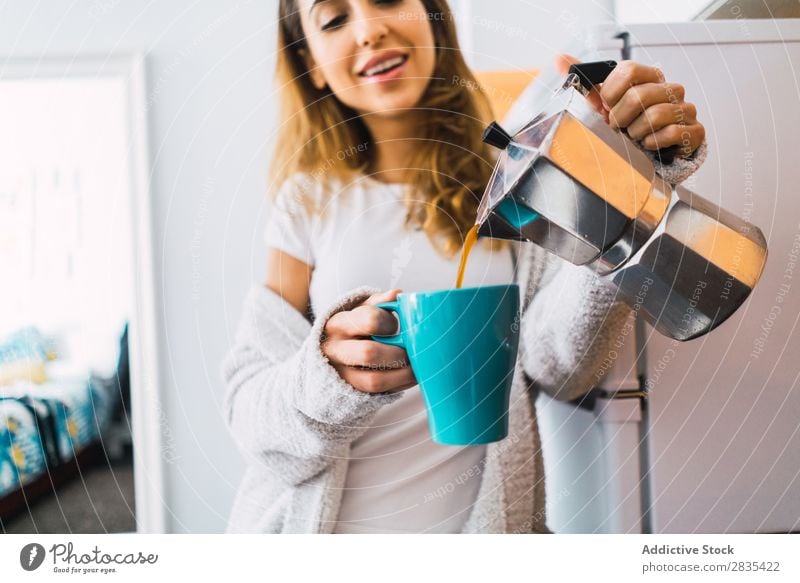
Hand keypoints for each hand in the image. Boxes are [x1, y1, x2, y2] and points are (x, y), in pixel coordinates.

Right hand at [321, 289, 416, 393]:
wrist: (329, 352)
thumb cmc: (353, 328)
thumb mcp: (360, 310)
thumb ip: (378, 302)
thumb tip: (397, 294)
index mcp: (338, 323)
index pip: (369, 320)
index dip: (390, 323)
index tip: (398, 325)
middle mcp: (334, 349)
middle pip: (369, 353)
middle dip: (398, 353)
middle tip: (411, 350)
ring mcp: (340, 374)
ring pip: (373, 380)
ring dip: (402, 375)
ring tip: (415, 367)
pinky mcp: (349, 392)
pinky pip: (376, 394)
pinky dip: (398, 386)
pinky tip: (408, 377)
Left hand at [555, 54, 704, 158]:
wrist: (650, 152)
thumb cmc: (628, 124)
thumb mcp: (605, 104)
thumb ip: (586, 82)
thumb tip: (560, 60)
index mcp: (649, 77)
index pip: (628, 70)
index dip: (610, 93)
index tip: (606, 107)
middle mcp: (671, 89)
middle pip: (638, 95)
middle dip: (620, 118)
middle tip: (618, 127)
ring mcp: (685, 108)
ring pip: (655, 116)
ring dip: (635, 132)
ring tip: (633, 136)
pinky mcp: (694, 131)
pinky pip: (671, 133)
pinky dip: (652, 143)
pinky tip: (648, 144)